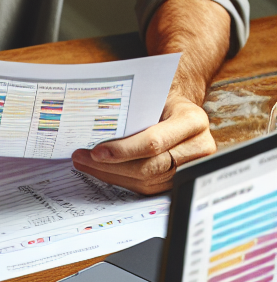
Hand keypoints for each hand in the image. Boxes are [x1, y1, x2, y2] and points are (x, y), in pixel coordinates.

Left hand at [71, 93, 214, 194]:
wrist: (179, 106)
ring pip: (148, 181)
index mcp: (192, 120)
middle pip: (150, 167)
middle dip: (111, 166)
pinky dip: (123, 180)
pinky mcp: (182, 178)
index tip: (96, 152)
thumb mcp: (150, 94)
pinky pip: (149, 187)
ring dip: (112, 175)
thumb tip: (90, 122)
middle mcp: (199, 146)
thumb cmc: (161, 97)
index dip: (123, 150)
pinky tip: (102, 170)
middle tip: (82, 158)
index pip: (154, 142)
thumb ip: (131, 108)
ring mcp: (194, 166)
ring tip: (86, 164)